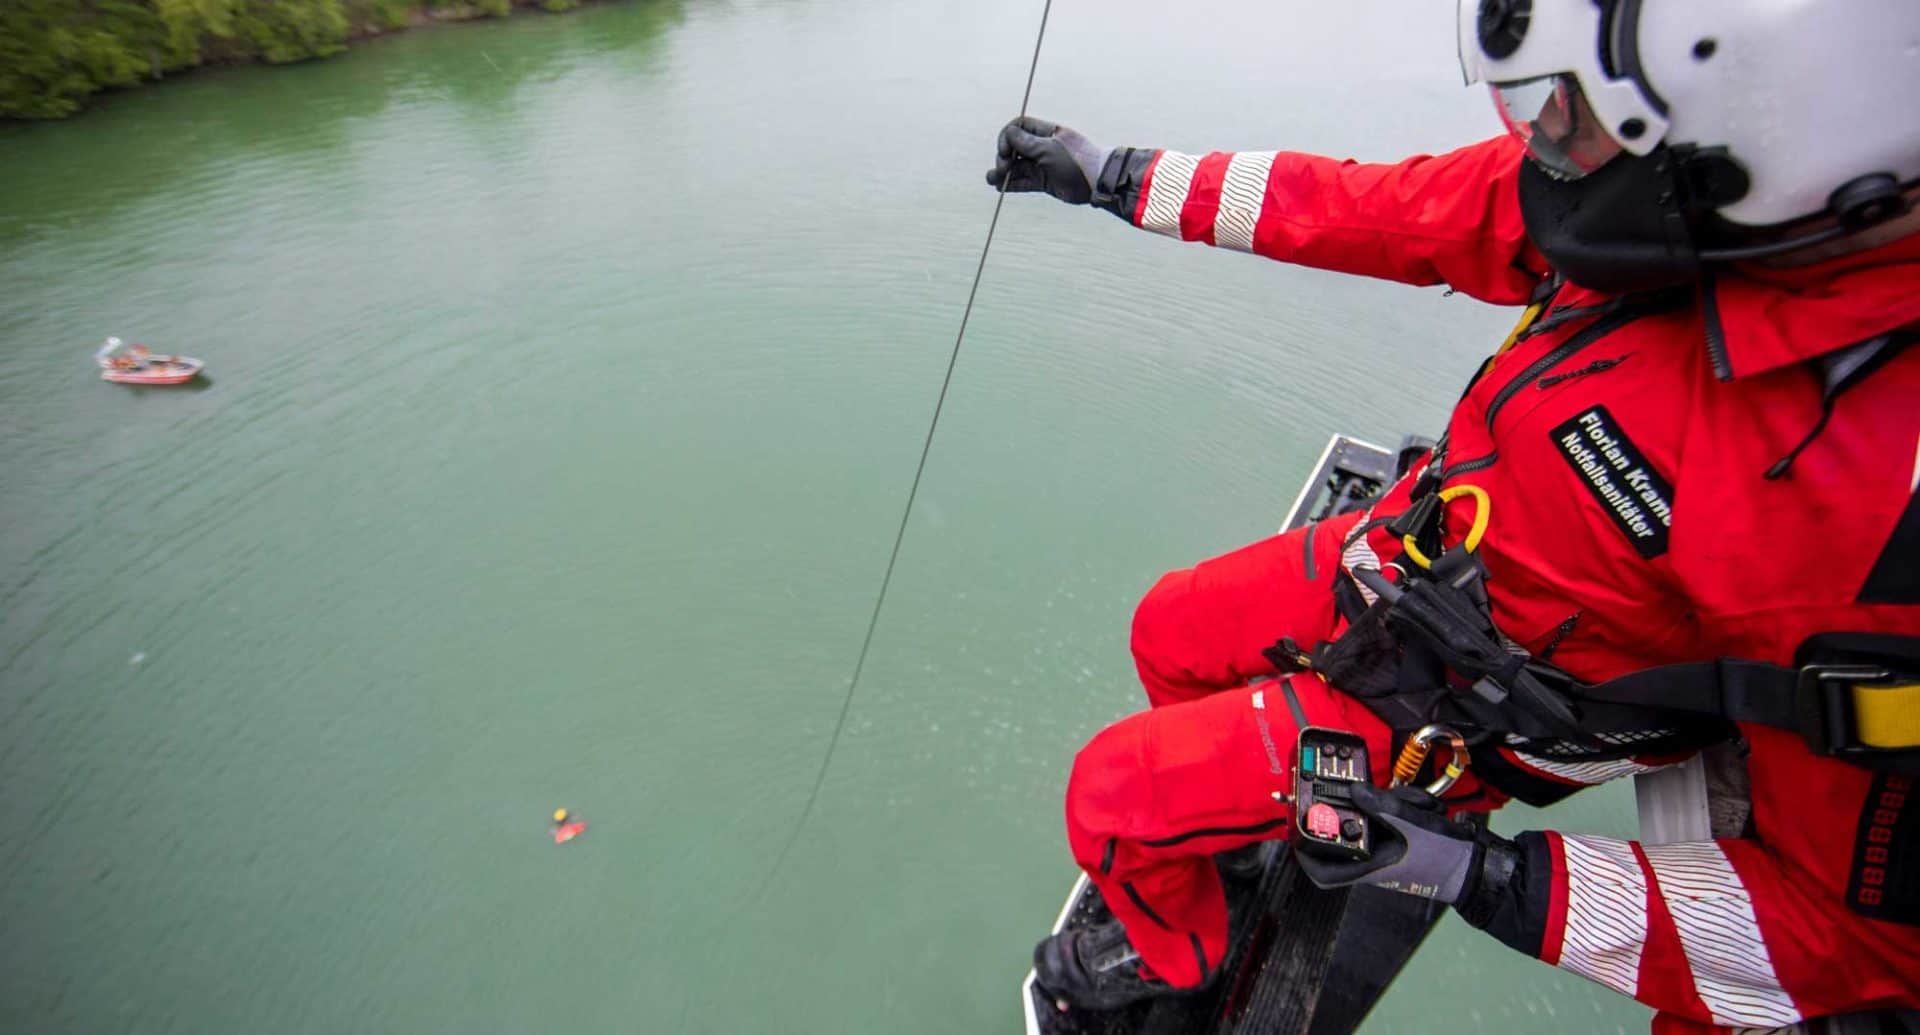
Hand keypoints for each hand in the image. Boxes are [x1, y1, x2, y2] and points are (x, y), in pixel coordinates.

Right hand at [985, 116, 1110, 204]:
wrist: (1098, 182)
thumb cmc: (1076, 160)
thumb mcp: (1049, 149)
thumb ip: (1027, 143)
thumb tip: (1009, 133)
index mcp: (1046, 132)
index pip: (1019, 127)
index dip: (1007, 136)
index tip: (1005, 149)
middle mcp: (1042, 147)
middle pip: (1014, 147)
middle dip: (1004, 156)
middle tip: (1003, 167)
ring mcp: (1042, 164)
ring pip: (1017, 166)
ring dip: (1003, 171)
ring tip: (992, 179)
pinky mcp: (1044, 181)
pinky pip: (1023, 181)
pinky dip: (1012, 184)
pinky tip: (1000, 187)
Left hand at [1294, 782, 1492, 902]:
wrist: (1476, 865)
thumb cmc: (1445, 857)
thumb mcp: (1412, 825)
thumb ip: (1381, 806)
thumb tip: (1353, 790)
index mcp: (1368, 868)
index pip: (1323, 872)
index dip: (1306, 852)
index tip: (1298, 824)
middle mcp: (1372, 860)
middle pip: (1347, 833)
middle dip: (1361, 809)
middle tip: (1367, 792)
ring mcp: (1386, 848)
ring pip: (1373, 819)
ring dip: (1393, 805)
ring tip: (1417, 806)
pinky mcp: (1400, 836)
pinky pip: (1392, 816)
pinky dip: (1407, 806)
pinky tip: (1425, 807)